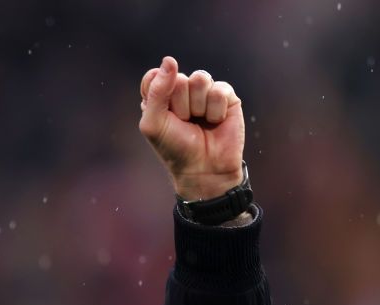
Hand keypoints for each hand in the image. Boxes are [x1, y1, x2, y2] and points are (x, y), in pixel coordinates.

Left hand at [138, 57, 244, 200]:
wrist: (204, 169)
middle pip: (179, 78)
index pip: (155, 75)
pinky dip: (215, 110)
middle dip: (180, 104)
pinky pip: (219, 89)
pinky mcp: (226, 97)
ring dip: (197, 106)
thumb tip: (170, 60)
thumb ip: (156, 90)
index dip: (159, 92)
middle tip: (183, 123)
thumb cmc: (174, 148)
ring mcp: (205, 93)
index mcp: (160, 96)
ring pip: (200, 79)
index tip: (163, 113)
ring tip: (199, 121)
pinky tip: (215, 122)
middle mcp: (182, 92)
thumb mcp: (153, 123)